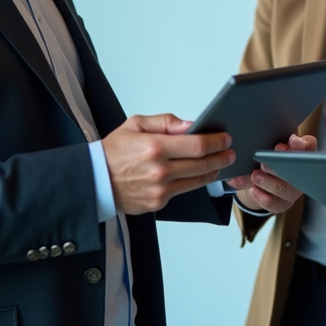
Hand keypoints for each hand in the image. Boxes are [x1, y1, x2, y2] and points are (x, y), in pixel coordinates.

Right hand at [102, 114, 234, 215]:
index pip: (197, 145)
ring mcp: (159, 190)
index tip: (225, 139)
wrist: (95, 180)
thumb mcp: (136, 124)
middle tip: (230, 152)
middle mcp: (159, 170)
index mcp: (155, 147)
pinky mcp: (158, 203)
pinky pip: (182, 191)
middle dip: (221, 157)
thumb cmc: (114, 152)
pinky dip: (193, 183)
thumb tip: (191, 125)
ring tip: (219, 164)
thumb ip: (166, 122)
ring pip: (196, 181)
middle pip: (202, 164)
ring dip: (212, 172)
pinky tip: (198, 175)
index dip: (216, 142)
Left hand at [227, 134, 315, 214]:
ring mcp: (295, 190)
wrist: (262, 176)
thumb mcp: (270, 145)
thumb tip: (275, 146)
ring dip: (267, 182)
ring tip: (255, 175)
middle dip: (278, 165)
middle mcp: (303, 172)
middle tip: (263, 163)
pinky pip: (274, 203)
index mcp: (303, 151)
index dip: (298, 145)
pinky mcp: (284, 203)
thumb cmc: (270, 154)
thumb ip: (271, 143)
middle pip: (297, 169)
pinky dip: (261, 196)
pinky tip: (253, 189)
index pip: (309, 145)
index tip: (279, 146)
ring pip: (283, 188)